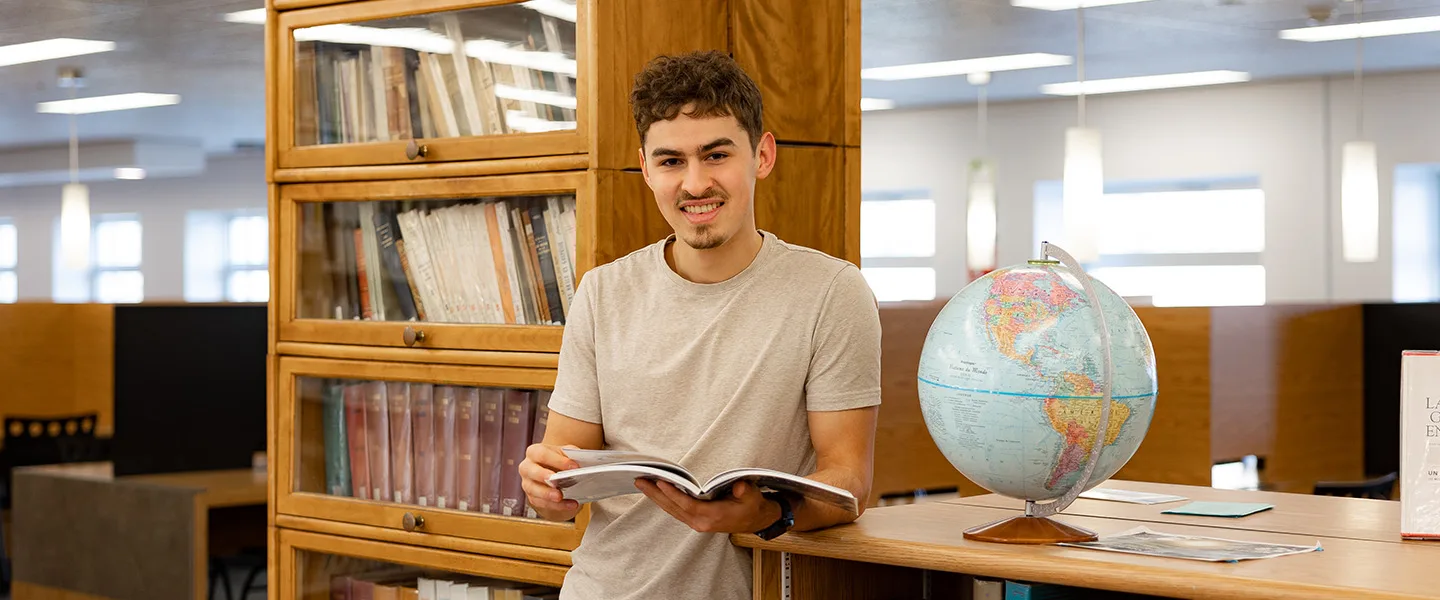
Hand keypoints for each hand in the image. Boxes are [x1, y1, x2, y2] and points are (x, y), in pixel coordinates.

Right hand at [519, 443, 581, 520]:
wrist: (552, 469)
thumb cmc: (557, 459)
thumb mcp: (564, 452)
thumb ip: (571, 453)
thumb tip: (581, 460)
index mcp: (534, 452)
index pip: (542, 454)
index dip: (558, 460)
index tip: (574, 467)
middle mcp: (527, 467)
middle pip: (533, 472)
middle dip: (544, 476)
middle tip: (556, 482)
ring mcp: (527, 483)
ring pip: (533, 490)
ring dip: (547, 494)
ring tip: (560, 497)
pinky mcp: (532, 497)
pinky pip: (541, 503)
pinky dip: (556, 505)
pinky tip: (569, 504)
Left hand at [636, 480, 779, 533]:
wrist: (755, 520)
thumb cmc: (752, 505)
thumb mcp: (752, 496)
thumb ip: (744, 491)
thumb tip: (738, 486)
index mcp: (713, 517)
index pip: (688, 505)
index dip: (673, 494)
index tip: (660, 482)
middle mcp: (701, 522)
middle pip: (674, 508)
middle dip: (655, 494)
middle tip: (639, 480)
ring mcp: (696, 523)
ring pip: (671, 510)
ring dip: (656, 497)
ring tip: (641, 483)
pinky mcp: (695, 520)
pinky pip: (675, 510)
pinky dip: (663, 500)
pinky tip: (654, 491)